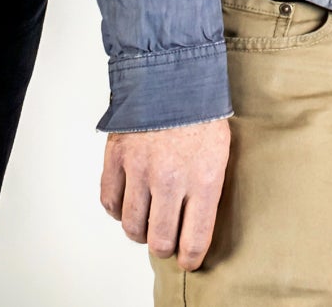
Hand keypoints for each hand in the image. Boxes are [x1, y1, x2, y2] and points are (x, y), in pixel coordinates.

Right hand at [101, 119, 229, 271]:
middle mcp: (170, 180)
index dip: (190, 258)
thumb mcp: (221, 152)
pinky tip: (128, 204)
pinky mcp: (116, 158)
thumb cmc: (200, 111)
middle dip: (165, 247)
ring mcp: (139, 170)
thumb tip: (197, 222)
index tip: (189, 260)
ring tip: (147, 223)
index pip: (194, 240)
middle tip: (167, 241)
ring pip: (133, 227)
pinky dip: (118, 210)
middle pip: (160, 240)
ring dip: (140, 231)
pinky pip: (110, 202)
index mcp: (202, 180)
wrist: (172, 72)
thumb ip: (208, 190)